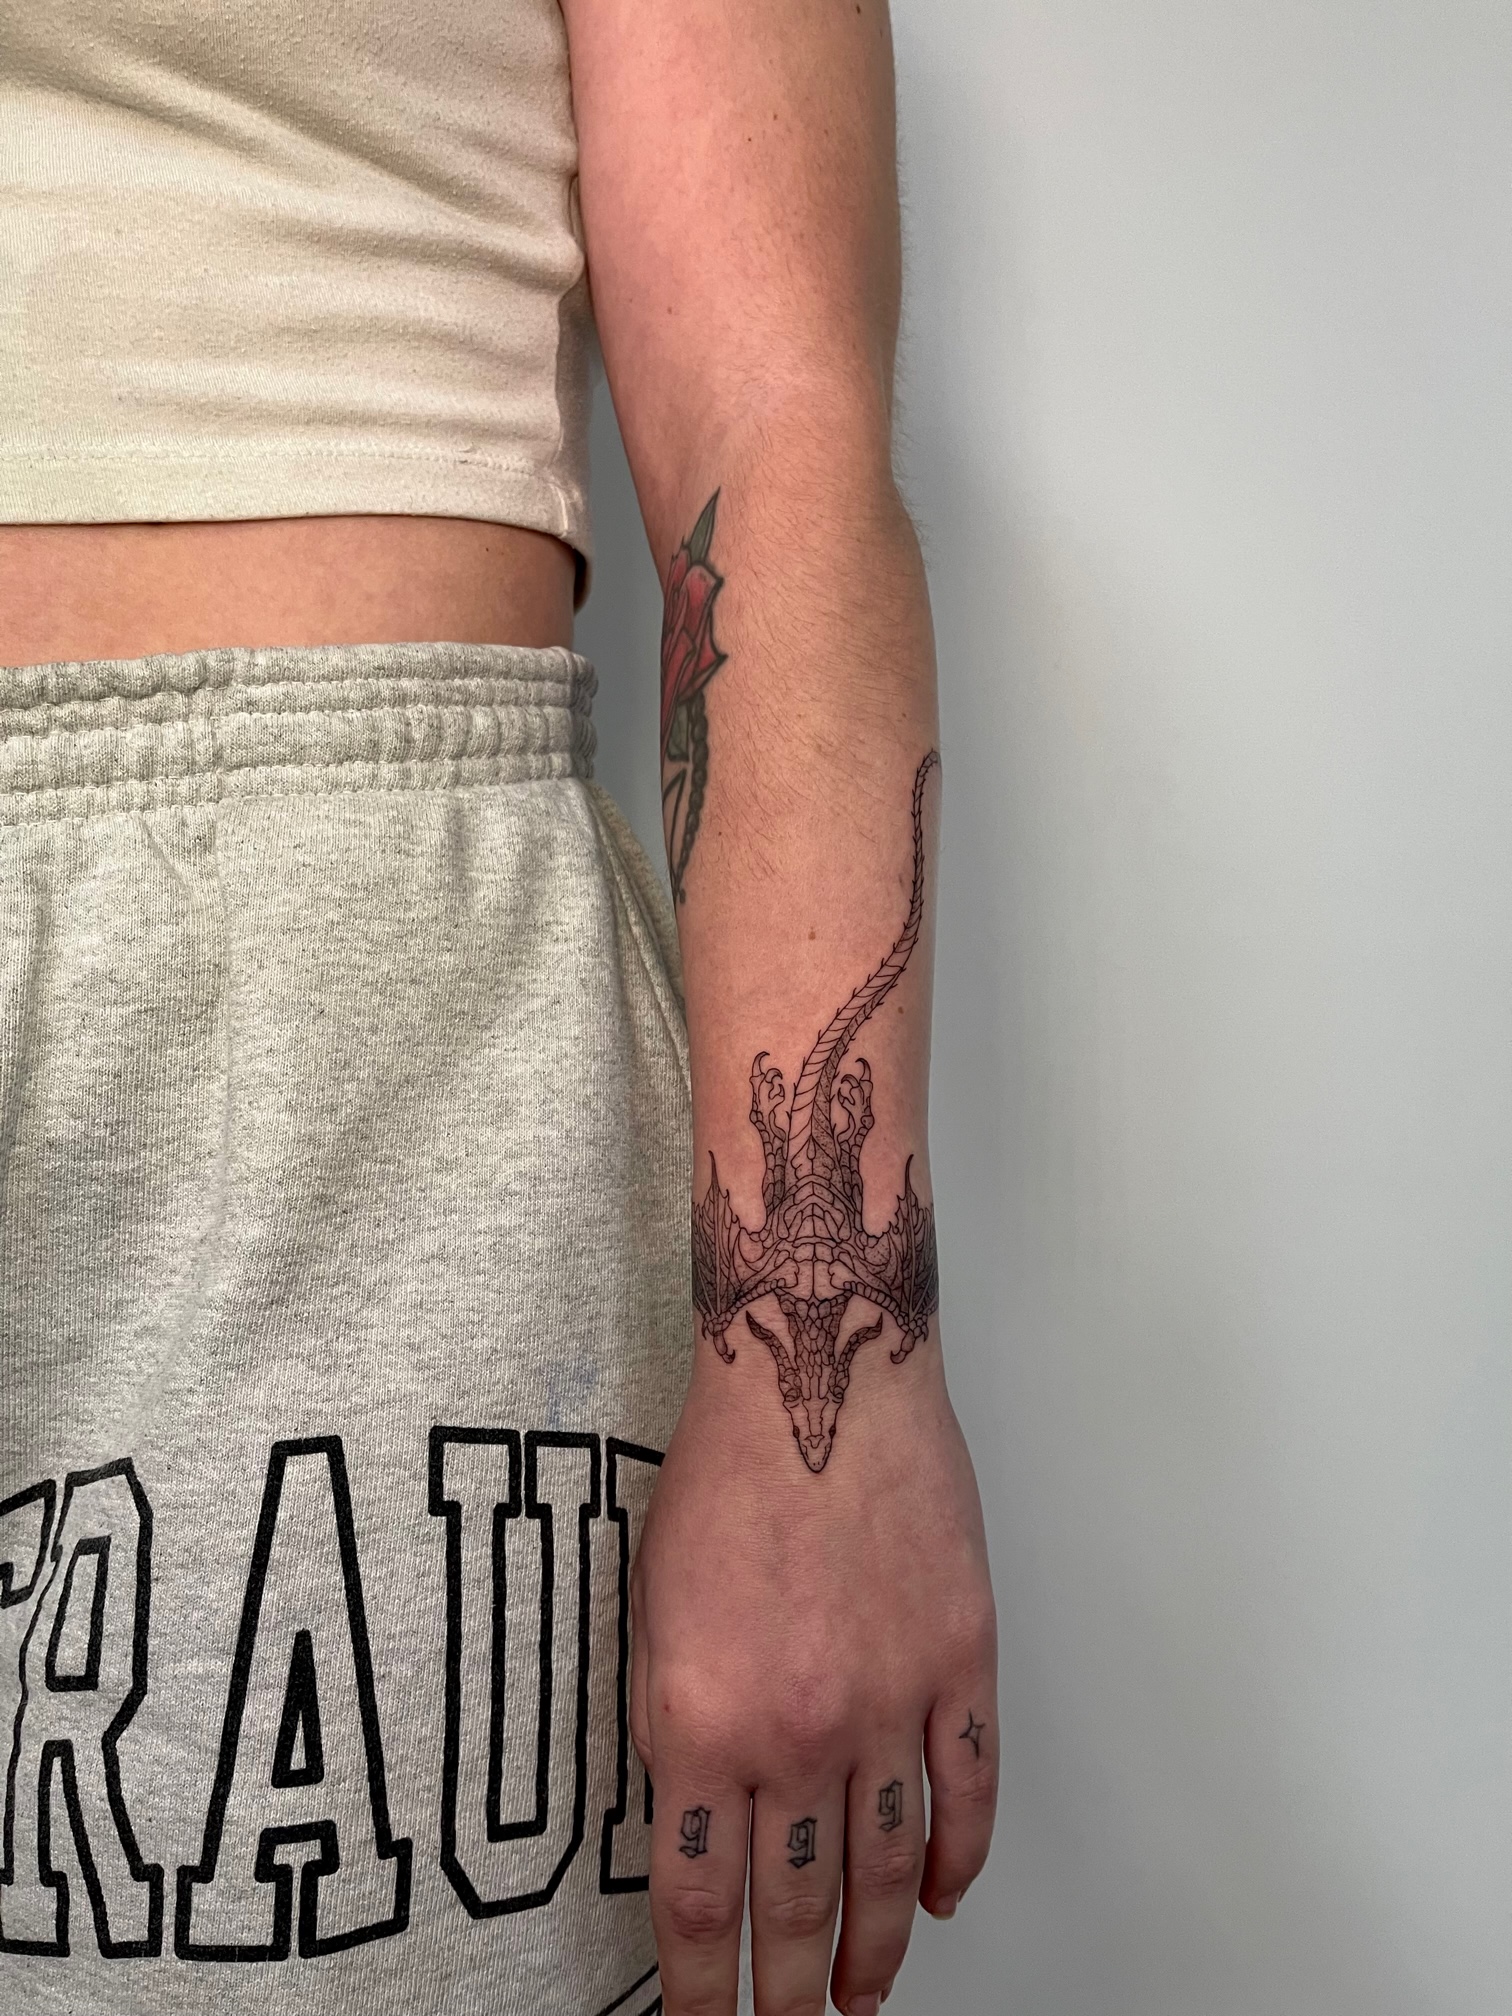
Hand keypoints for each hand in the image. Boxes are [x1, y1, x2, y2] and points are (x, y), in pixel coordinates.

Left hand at [631, 1341, 997, 2014]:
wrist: (818, 1369)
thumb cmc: (727, 1468)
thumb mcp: (650, 1604)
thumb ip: (671, 1719)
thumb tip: (690, 1819)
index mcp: (703, 1717)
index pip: (701, 1902)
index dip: (704, 1992)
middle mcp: (799, 1727)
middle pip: (796, 1907)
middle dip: (789, 1996)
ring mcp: (890, 1698)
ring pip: (888, 1868)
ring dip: (875, 1949)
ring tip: (862, 1996)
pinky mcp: (960, 1658)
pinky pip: (968, 1788)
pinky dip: (959, 1855)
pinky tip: (943, 1894)